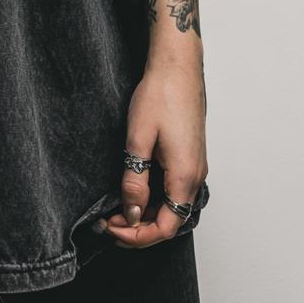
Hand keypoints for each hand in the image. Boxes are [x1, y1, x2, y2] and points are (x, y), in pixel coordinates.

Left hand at [102, 58, 207, 248]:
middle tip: (107, 221)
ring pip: (172, 206)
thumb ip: (135, 180)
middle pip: (170, 221)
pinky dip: (154, 198)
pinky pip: (174, 190)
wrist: (177, 67)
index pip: (165, 227)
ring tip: (116, 208)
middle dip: (138, 228)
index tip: (111, 228)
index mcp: (185, 176)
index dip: (137, 236)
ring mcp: (195, 166)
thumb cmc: (160, 95)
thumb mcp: (138, 139)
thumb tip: (132, 213)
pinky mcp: (190, 157)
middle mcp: (196, 176)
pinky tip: (134, 190)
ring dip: (146, 213)